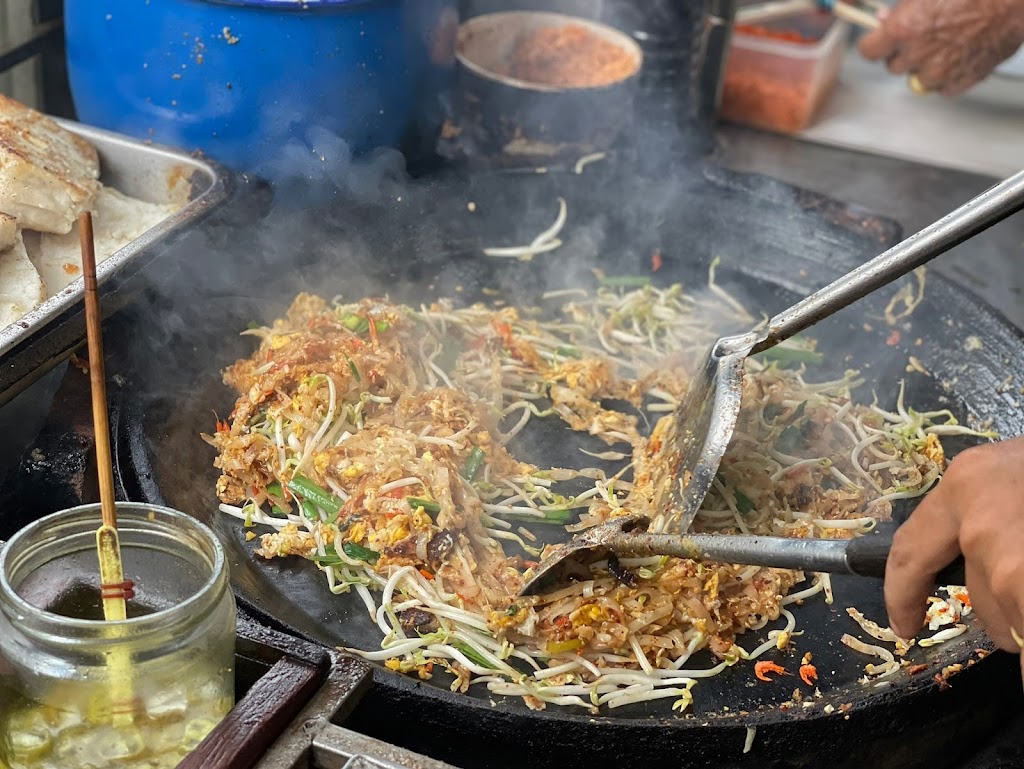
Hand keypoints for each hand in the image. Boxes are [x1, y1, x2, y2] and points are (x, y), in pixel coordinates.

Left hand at [858, 0, 1023, 95]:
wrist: (1013, 1)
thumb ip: (899, 7)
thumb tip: (880, 18)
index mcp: (902, 30)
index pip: (868, 50)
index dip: (875, 43)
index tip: (881, 40)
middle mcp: (916, 56)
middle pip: (893, 66)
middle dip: (903, 52)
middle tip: (924, 33)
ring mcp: (937, 73)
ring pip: (917, 78)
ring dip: (926, 65)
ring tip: (947, 42)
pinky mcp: (958, 82)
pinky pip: (941, 86)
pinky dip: (947, 74)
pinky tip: (960, 52)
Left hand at [885, 438, 1023, 666]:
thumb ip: (994, 515)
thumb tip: (978, 571)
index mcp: (970, 483)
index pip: (911, 550)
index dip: (903, 593)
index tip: (903, 624)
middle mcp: (982, 520)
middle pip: (978, 597)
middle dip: (1010, 610)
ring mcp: (1010, 561)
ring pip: (1011, 625)